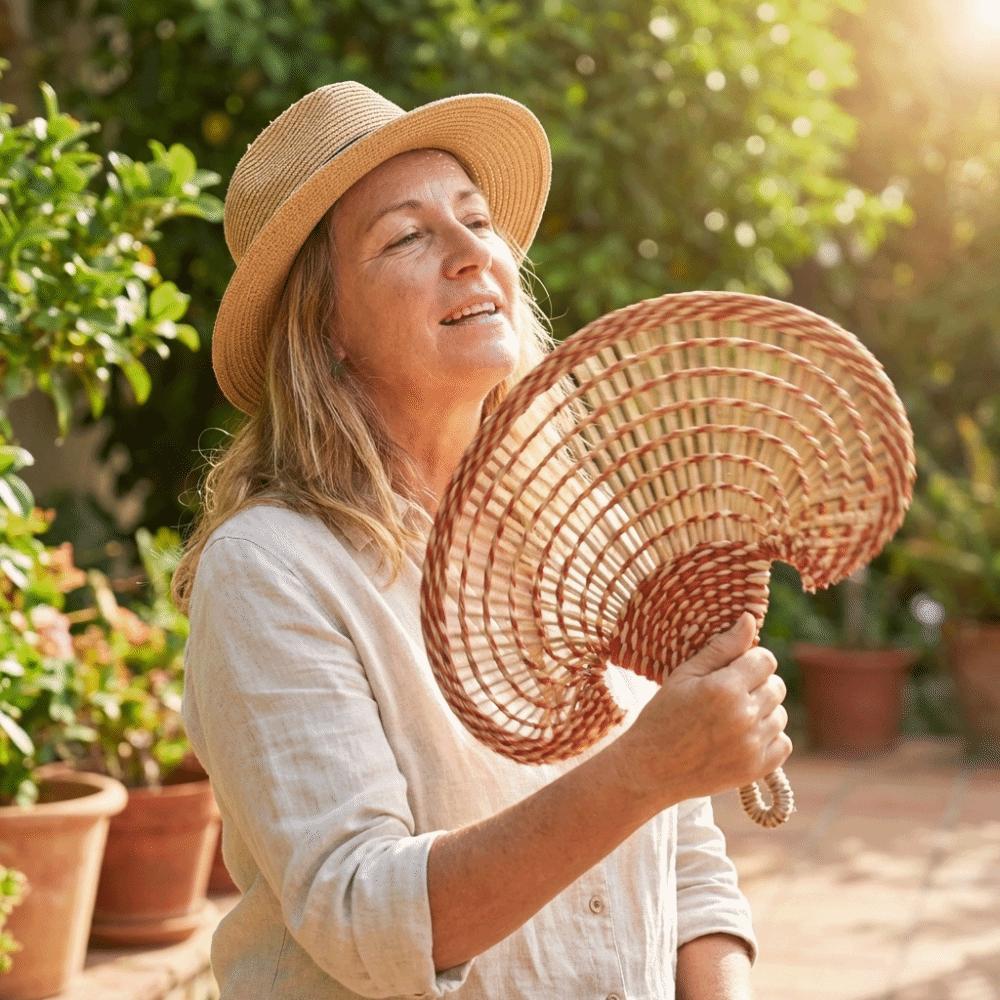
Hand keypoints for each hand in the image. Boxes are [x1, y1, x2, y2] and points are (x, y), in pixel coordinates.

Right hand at [612, 612, 791, 809]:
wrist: (652, 768)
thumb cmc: (663, 714)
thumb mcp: (685, 674)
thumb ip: (721, 647)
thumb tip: (749, 619)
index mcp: (725, 688)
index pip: (765, 660)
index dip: (750, 660)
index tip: (734, 669)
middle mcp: (744, 716)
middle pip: (776, 686)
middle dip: (757, 684)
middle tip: (728, 695)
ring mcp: (753, 745)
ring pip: (780, 714)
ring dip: (762, 711)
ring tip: (731, 717)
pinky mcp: (757, 768)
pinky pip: (783, 743)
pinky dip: (768, 738)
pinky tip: (741, 737)